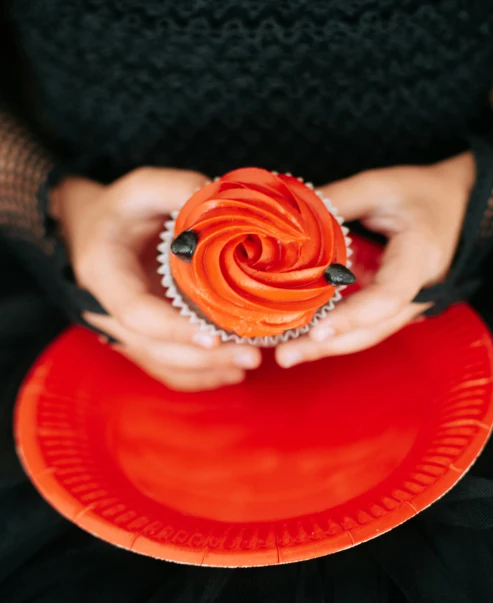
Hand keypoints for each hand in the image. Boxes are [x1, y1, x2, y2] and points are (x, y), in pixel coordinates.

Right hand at [51, 168, 260, 389]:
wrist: (93, 234)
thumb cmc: (118, 211)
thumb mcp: (140, 188)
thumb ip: (176, 188)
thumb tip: (225, 200)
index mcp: (106, 275)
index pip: (137, 313)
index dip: (174, 328)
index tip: (214, 336)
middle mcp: (110, 313)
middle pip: (157, 349)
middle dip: (205, 358)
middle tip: (252, 355)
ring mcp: (126, 333)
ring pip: (165, 365)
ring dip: (208, 370)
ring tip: (251, 362)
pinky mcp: (142, 343)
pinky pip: (168, 371)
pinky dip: (200, 377)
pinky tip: (232, 372)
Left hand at [276, 152, 475, 366]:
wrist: (459, 206)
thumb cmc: (424, 194)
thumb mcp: (382, 186)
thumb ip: (338, 200)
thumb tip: (290, 216)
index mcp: (419, 259)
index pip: (387, 297)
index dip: (352, 317)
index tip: (318, 330)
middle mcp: (418, 292)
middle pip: (371, 331)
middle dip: (326, 347)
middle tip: (284, 355)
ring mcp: (407, 305)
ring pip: (366, 335)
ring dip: (324, 346)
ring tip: (284, 352)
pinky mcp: (393, 307)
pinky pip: (363, 326)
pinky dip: (332, 333)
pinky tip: (299, 336)